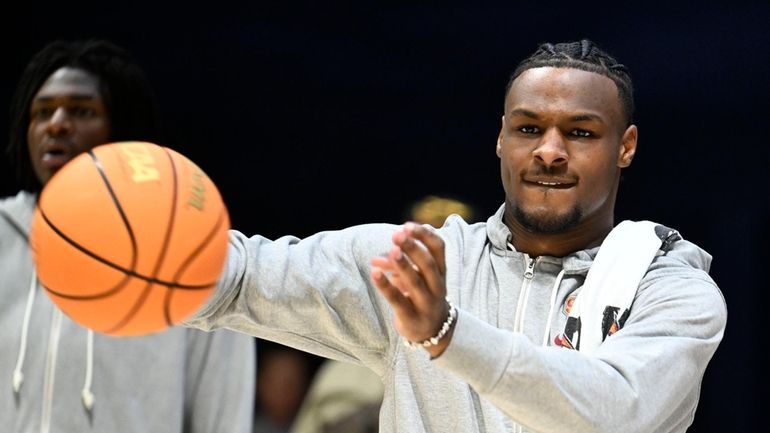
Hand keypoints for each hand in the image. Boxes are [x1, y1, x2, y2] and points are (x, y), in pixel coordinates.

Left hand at [370, 222, 454, 356]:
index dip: (425, 235)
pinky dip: (386, 286)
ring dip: (403, 265)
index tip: (408, 225)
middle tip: (397, 234)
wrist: (433, 331)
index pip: (439, 248)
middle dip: (413, 247)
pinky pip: (398, 300)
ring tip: (392, 250)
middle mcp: (437, 286)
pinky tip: (374, 273)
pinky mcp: (412, 317)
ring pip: (415, 282)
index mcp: (441, 272)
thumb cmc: (421, 296)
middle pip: (428, 264)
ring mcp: (426, 303)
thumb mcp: (415, 277)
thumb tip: (375, 259)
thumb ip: (397, 265)